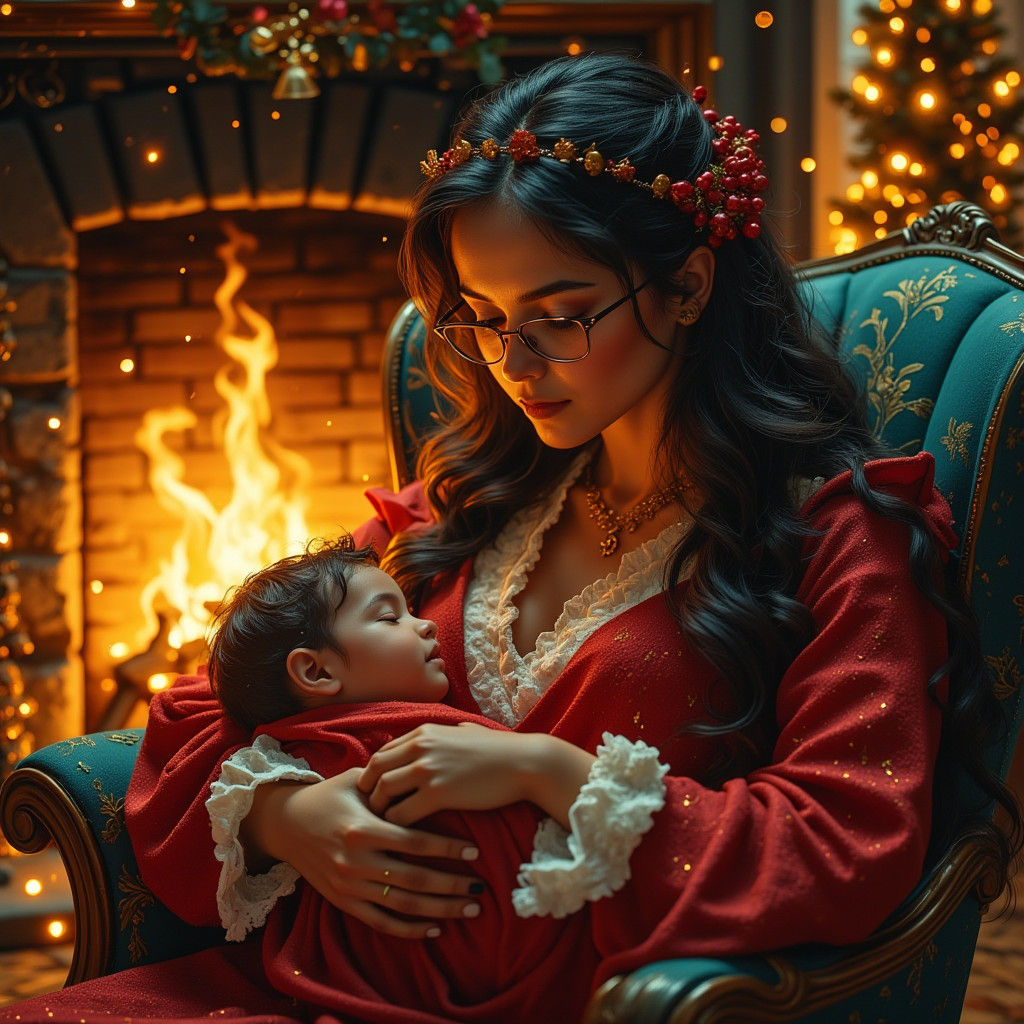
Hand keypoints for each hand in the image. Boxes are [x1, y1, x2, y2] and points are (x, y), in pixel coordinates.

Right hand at [241, 767, 483, 938]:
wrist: (286, 824)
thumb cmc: (328, 795)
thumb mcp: (356, 782)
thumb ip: (390, 783)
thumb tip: (430, 774)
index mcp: (363, 828)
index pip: (415, 841)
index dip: (448, 848)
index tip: (475, 851)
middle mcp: (356, 861)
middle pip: (415, 879)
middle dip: (452, 886)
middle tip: (481, 888)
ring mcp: (349, 885)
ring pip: (402, 904)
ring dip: (439, 910)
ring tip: (469, 909)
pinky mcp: (342, 901)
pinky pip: (380, 921)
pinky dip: (409, 929)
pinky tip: (435, 929)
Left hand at [358, 723, 594, 828]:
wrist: (524, 763)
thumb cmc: (498, 750)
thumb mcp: (464, 732)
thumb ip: (443, 734)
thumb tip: (436, 736)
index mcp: (424, 732)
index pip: (382, 752)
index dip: (373, 774)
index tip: (373, 792)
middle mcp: (420, 747)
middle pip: (374, 770)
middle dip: (368, 792)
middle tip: (370, 812)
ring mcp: (427, 770)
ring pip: (383, 792)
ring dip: (379, 811)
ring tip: (384, 826)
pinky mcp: (438, 794)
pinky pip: (402, 814)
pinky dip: (397, 826)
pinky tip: (403, 835)